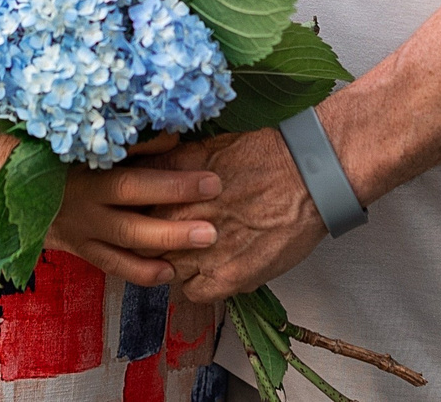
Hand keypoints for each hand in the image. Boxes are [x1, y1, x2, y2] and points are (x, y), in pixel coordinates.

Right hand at [47, 139, 221, 286]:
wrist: (13, 181)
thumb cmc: (61, 152)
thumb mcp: (92, 142)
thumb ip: (133, 144)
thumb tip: (173, 139)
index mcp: (88, 175)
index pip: (134, 183)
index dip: (172, 185)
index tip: (211, 182)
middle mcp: (85, 207)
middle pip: (132, 222)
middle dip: (174, 227)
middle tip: (212, 229)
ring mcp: (81, 231)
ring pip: (124, 245)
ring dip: (164, 247)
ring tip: (202, 244)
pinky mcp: (79, 248)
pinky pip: (112, 264)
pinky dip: (140, 271)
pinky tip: (169, 273)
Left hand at [152, 128, 325, 301]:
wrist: (308, 176)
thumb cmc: (265, 155)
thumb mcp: (207, 147)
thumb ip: (171, 164)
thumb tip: (146, 170)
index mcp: (171, 185)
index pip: (132, 210)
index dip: (140, 215)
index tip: (149, 217)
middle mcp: (179, 219)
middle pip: (143, 242)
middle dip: (153, 240)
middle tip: (171, 237)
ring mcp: (201, 250)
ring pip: (165, 270)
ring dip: (175, 264)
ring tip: (195, 254)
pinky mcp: (227, 277)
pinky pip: (192, 293)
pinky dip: (198, 285)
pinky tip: (211, 271)